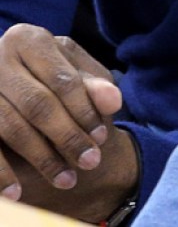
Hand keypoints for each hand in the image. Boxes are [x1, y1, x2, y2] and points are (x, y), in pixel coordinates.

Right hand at [0, 25, 136, 221]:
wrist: (18, 83)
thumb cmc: (54, 77)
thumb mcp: (78, 75)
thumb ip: (94, 86)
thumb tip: (113, 101)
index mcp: (28, 39)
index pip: (62, 80)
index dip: (84, 111)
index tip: (103, 138)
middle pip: (36, 104)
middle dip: (66, 137)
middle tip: (90, 162)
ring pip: (9, 126)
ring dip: (40, 158)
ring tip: (66, 180)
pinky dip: (1, 172)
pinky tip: (15, 193)